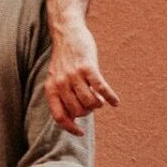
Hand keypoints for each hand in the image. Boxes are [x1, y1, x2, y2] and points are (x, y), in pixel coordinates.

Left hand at [46, 14, 118, 134]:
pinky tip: (116, 102)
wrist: (67, 33)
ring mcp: (74, 76)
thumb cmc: (63, 59)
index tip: (80, 133)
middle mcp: (61, 84)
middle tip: (91, 105)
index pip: (59, 116)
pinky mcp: (88, 68)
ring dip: (97, 105)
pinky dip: (110, 97)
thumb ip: (60, 96)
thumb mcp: (55, 78)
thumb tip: (71, 118)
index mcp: (51, 89)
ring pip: (90, 103)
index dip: (70, 128)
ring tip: (99, 101)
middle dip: (87, 112)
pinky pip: (101, 89)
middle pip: (78, 111)